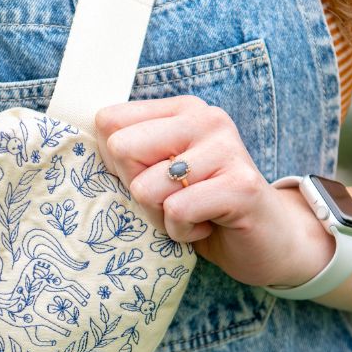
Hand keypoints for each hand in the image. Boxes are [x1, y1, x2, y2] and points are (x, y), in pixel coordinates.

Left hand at [95, 95, 335, 288]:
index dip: (117, 163)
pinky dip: (182, 232)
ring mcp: (226, 148)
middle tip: (171, 200)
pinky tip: (206, 226)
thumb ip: (126, 157)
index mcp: (181, 110)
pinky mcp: (240, 185)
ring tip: (191, 214)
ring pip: (146, 186)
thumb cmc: (201, 209)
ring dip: (160, 215)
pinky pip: (176, 211)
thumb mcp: (155, 177)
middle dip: (136, 189)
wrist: (267, 242)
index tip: (149, 179)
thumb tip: (84, 145)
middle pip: (122, 149)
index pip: (109, 122)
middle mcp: (205, 118)